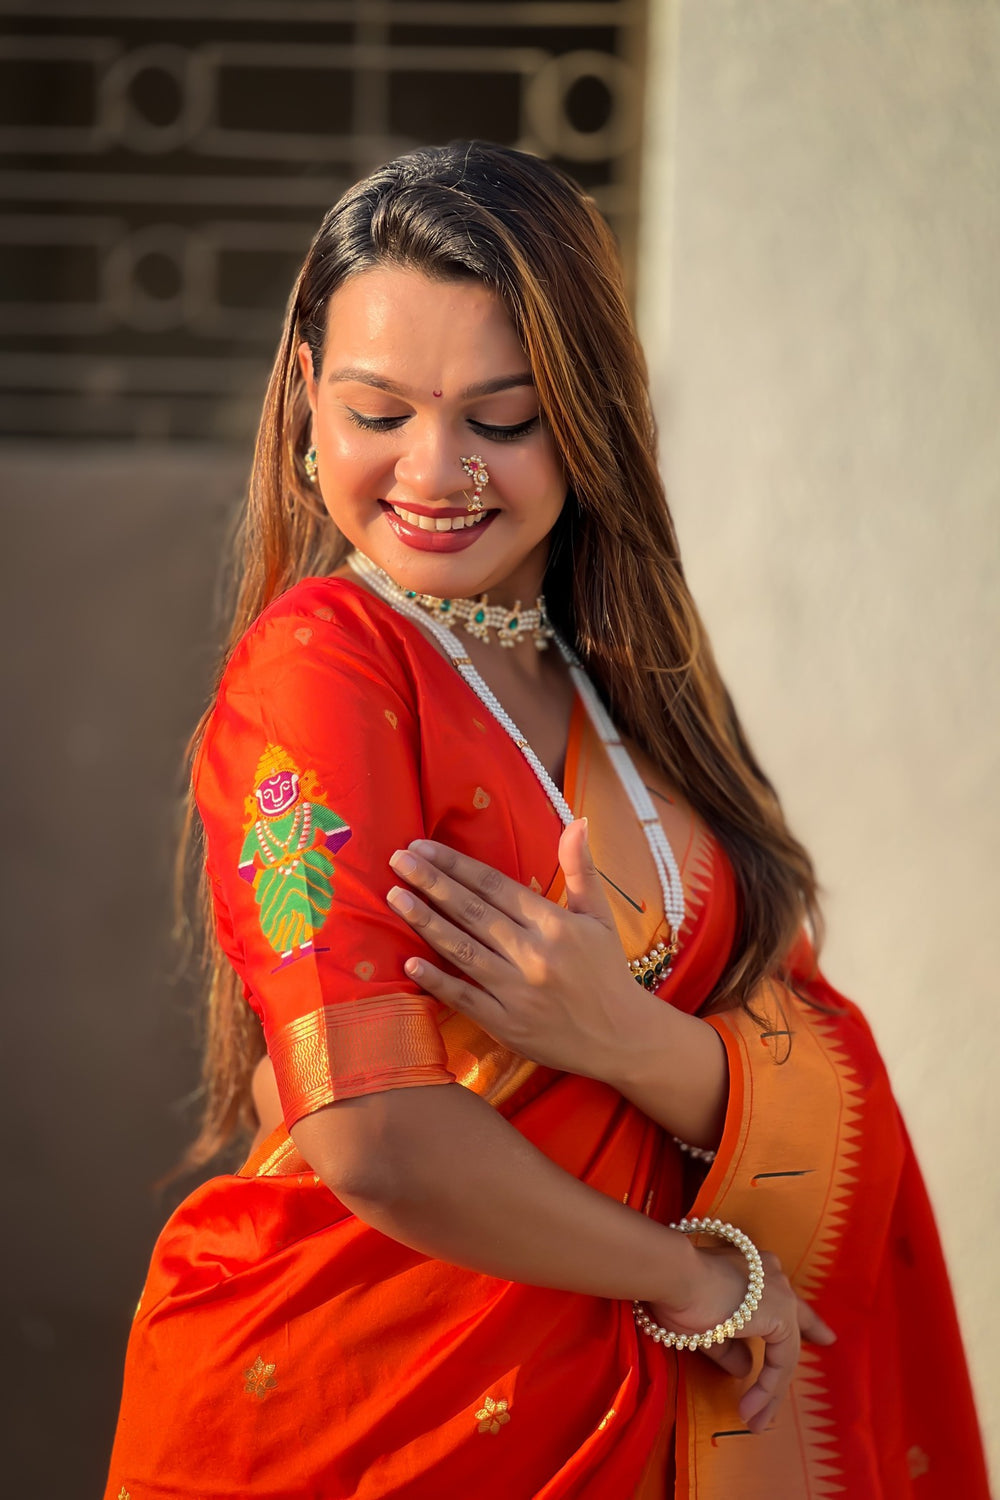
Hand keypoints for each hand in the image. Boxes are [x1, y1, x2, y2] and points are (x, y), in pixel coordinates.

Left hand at [386, 819, 657, 1079]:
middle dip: (432, 883)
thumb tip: (577, 821)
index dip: (457, 865)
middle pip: (473, 912)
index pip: (495, 886)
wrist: (621, 1039)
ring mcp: (517, 991)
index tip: (423, 846)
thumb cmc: (606, 972)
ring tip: (395, 897)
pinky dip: (437, 980)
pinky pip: (465, 998)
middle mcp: (534, 954)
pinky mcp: (507, 1024)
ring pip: (463, 950)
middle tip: (398, 860)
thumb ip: (581, 869)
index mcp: (555, 924)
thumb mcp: (600, 917)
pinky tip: (409, 961)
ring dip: (425, 922)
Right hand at [648, 1248, 836, 1434]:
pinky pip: (781, 1363)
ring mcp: (779, 1294)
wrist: (676, 1276)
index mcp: (750, 1267)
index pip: (777, 1293)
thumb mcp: (704, 1326)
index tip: (812, 1318)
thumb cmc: (680, 1294)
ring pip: (785, 1349)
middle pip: (793, 1315)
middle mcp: (770, 1275)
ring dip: (770, 1390)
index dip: (793, 1308)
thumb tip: (746, 1368)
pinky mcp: (781, 1316)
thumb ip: (729, 1347)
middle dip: (811, 1330)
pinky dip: (767, 1389)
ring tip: (754, 1419)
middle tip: (828, 1339)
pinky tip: (751, 1408)